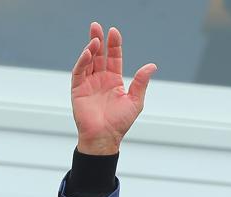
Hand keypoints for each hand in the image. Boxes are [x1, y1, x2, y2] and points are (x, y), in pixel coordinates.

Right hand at [71, 22, 156, 155]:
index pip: (114, 58)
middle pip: (99, 55)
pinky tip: (89, 52)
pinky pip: (79, 71)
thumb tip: (152, 66)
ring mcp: (89, 83)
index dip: (114, 45)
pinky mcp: (78, 89)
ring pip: (88, 60)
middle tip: (97, 26)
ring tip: (95, 38)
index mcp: (114, 81)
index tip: (114, 32)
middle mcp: (101, 80)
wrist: (104, 137)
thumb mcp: (135, 101)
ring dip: (91, 48)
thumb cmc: (120, 123)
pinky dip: (83, 61)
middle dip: (98, 40)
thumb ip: (141, 82)